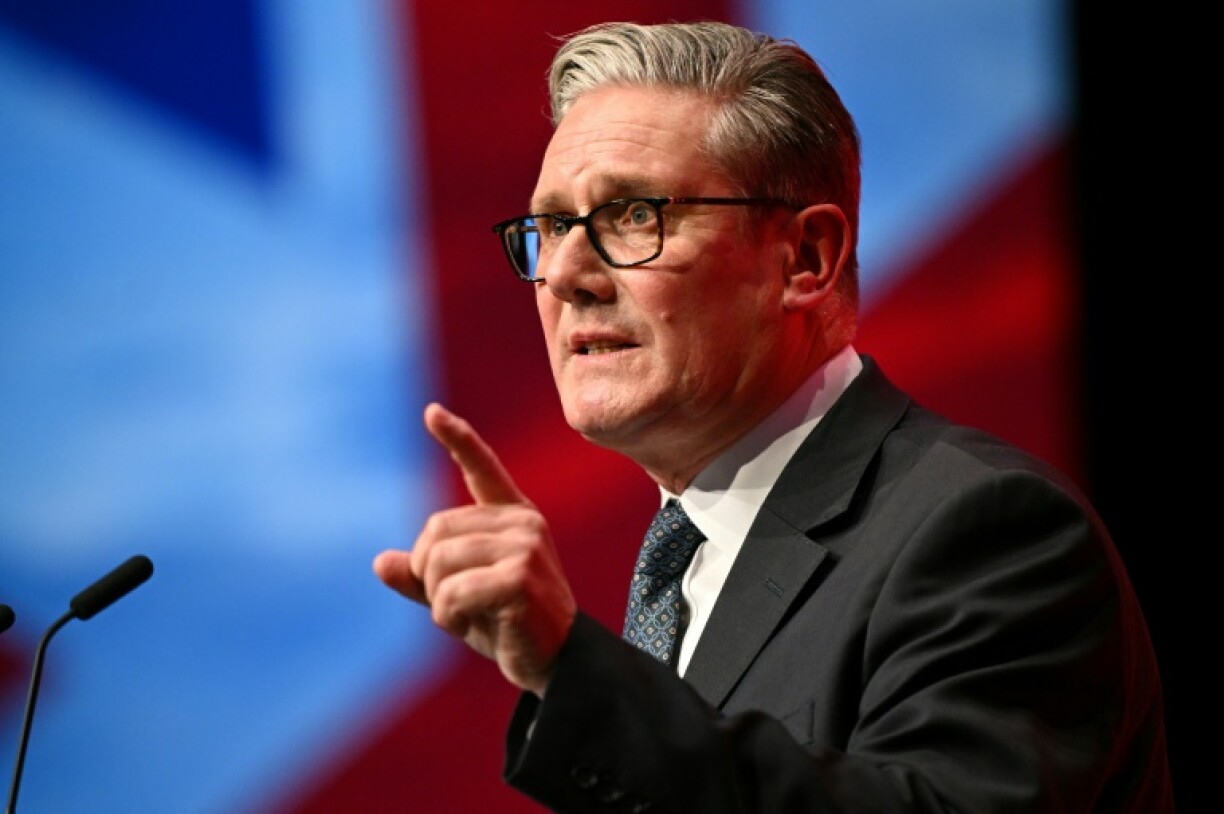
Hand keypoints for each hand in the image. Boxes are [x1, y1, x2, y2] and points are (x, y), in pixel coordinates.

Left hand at [373, 403, 576, 695]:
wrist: (556, 662)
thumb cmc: (509, 625)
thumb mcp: (459, 597)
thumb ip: (423, 578)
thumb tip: (381, 562)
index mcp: (511, 517)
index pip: (482, 468)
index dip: (457, 439)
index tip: (431, 412)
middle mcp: (522, 523)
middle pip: (433, 530)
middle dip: (428, 573)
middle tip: (454, 602)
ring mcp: (524, 547)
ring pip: (438, 562)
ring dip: (439, 601)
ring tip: (468, 616)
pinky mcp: (520, 578)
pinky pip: (452, 593)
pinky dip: (449, 617)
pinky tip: (473, 626)